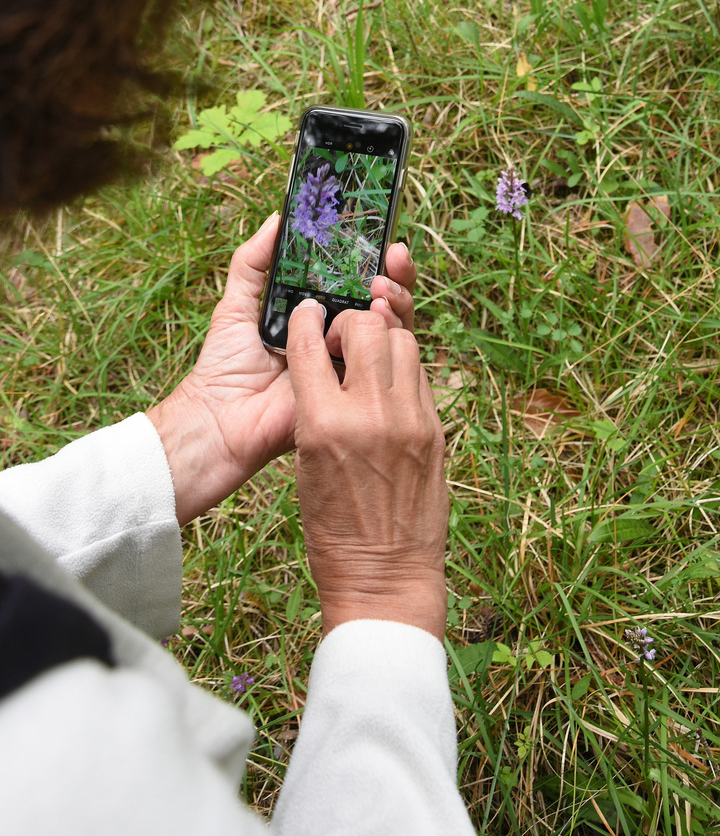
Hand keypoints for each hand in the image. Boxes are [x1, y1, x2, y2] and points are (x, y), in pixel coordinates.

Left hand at [147, 215, 416, 525]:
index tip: (382, 237)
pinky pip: (386, 364)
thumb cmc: (224, 366)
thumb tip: (276, 218)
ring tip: (381, 286)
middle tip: (393, 255)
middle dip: (397, 276)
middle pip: (384, 303)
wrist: (221, 420)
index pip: (356, 284)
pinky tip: (379, 316)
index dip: (373, 261)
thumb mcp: (237, 303)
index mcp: (318, 318)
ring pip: (393, 329)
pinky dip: (390, 337)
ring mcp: (352, 366)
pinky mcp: (357, 392)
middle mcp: (340, 339)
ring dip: (396, 300)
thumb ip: (253, 262)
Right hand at [286, 300, 447, 640]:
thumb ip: (316, 407)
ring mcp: (411, 420)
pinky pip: (421, 374)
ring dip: (382, 338)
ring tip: (368, 357)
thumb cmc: (333, 528)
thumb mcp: (306, 464)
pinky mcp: (436, 430)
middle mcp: (372, 414)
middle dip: (350, 322)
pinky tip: (390, 383)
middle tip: (341, 339)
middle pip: (367, 327)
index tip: (308, 312)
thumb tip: (327, 362)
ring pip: (403, 341)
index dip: (306, 319)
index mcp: (324, 426)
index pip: (310, 346)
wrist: (386, 576)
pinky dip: (403, 367)